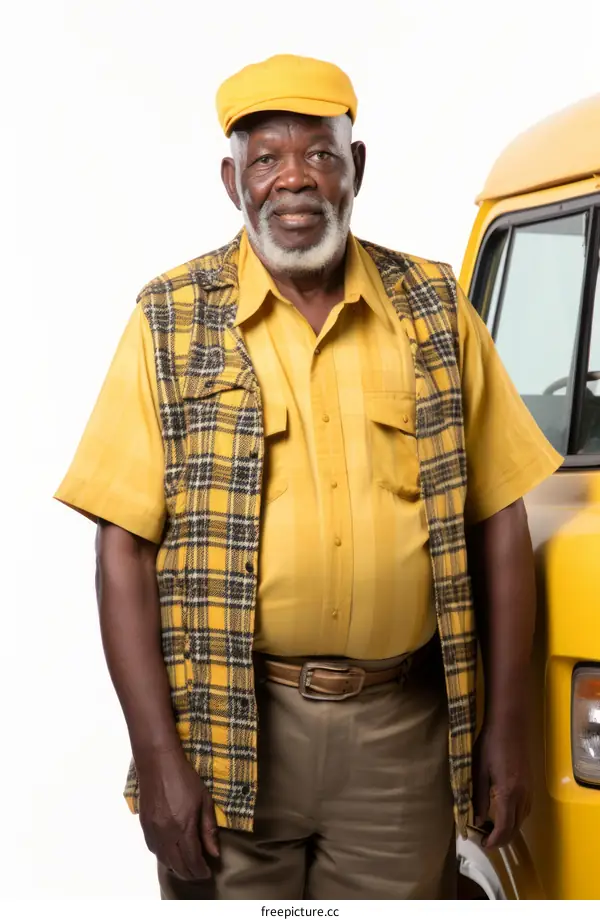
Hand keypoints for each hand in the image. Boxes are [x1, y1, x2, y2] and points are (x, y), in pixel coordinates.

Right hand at [137, 747, 218, 879]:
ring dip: (176, 867)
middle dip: (189, 873)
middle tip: (199, 872)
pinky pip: (154, 850)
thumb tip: (214, 853)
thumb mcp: (204, 800)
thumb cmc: (185, 778)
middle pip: (177, 865)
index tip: (208, 872)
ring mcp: (153, 831)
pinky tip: (171, 853)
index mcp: (183, 827)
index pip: (192, 860)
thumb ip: (208, 828)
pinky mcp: (144, 826)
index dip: (201, 870)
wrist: (158, 763)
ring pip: (164, 860)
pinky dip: (164, 857)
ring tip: (187, 866)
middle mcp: (166, 834)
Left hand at [473, 723, 531, 848]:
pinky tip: (507, 814)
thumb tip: (479, 819)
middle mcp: (522, 794)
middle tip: (487, 842)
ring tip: (495, 832)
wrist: (510, 724)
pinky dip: (517, 818)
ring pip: (523, 818)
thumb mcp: (479, 770)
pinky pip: (526, 808)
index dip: (495, 840)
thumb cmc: (490, 744)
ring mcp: (529, 789)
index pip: (505, 826)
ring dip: (511, 829)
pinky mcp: (530, 783)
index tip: (484, 845)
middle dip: (503, 838)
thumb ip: (480, 796)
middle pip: (516, 826)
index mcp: (508, 792)